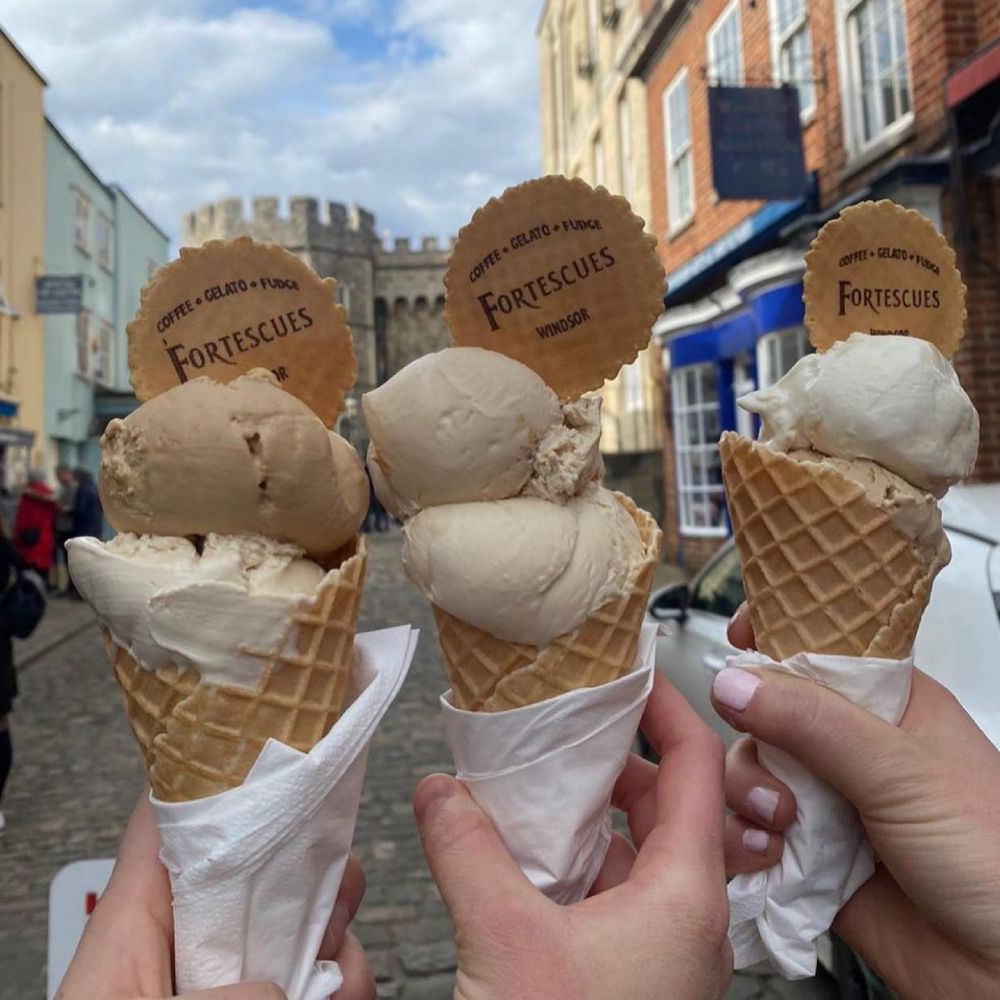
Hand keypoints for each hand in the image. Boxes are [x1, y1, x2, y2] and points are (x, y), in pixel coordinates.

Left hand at [57, 793, 373, 999]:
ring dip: (336, 942)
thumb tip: (277, 986)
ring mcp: (229, 987)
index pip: (167, 824)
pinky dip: (341, 987)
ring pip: (299, 930)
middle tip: (334, 897)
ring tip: (336, 980)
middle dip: (310, 873)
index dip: (221, 777)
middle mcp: (185, 952)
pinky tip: (338, 998)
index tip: (282, 757)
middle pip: (257, 869)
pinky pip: (316, 984)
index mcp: (132, 934)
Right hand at [414, 675, 754, 999]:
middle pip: (671, 805)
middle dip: (620, 758)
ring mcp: (665, 950)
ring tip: (549, 777)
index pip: (697, 769)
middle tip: (575, 721)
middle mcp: (689, 919)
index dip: (667, 709)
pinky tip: (538, 850)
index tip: (630, 672)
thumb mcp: (503, 940)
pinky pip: (621, 891)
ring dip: (599, 811)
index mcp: (686, 896)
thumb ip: (467, 850)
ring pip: (644, 851)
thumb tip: (439, 788)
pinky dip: (586, 858)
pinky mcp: (637, 975)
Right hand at [716, 605, 999, 997]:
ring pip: (750, 769)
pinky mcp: (808, 854)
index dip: (774, 634)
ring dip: (747, 793)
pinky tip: (766, 854)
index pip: (818, 645)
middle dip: (751, 732)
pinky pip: (749, 829)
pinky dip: (743, 838)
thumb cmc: (991, 856)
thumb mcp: (901, 771)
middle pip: (765, 709)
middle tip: (770, 761)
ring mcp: (828, 800)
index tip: (738, 634)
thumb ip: (814, 722)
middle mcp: (851, 746)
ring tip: (780, 824)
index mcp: (886, 703)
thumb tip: (733, 681)